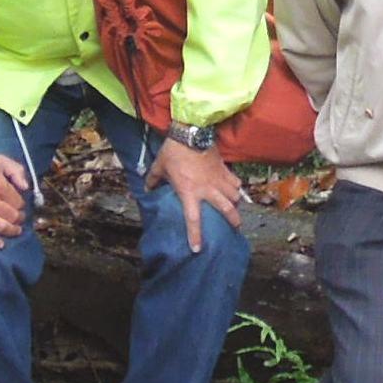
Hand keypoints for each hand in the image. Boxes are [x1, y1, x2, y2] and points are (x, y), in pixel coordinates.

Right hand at [0, 152, 33, 249]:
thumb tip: (26, 187)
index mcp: (0, 185)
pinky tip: (0, 245)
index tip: (21, 207)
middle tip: (20, 220)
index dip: (21, 206)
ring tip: (15, 231)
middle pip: (12, 216)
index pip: (18, 202)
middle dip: (19, 219)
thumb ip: (17, 171)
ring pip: (0, 226)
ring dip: (11, 231)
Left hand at [147, 136, 244, 253]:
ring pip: (234, 196)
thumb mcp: (159, 166)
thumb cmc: (173, 151)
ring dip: (236, 204)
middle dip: (233, 221)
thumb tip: (146, 188)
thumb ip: (153, 180)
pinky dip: (237, 187)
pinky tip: (236, 190)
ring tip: (236, 209)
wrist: (190, 132)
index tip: (197, 249)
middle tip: (236, 228)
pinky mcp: (224, 168)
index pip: (193, 219)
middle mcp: (207, 189)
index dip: (195, 236)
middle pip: (226, 209)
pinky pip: (235, 181)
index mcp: (189, 192)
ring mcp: (218, 179)